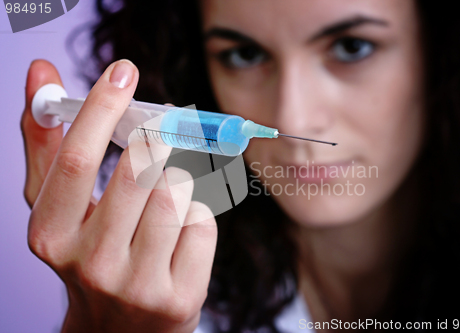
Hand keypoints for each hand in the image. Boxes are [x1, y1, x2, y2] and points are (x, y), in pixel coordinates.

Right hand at [21, 59, 216, 332]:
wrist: (120, 329)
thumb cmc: (89, 252)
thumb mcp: (58, 206)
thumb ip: (48, 141)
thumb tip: (42, 72)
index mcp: (51, 235)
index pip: (76, 161)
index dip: (101, 108)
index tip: (123, 71)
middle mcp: (91, 265)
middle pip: (138, 172)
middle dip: (156, 139)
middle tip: (162, 130)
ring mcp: (138, 286)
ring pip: (176, 195)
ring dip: (178, 179)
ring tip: (165, 192)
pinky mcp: (180, 297)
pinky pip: (202, 223)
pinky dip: (198, 212)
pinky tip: (181, 228)